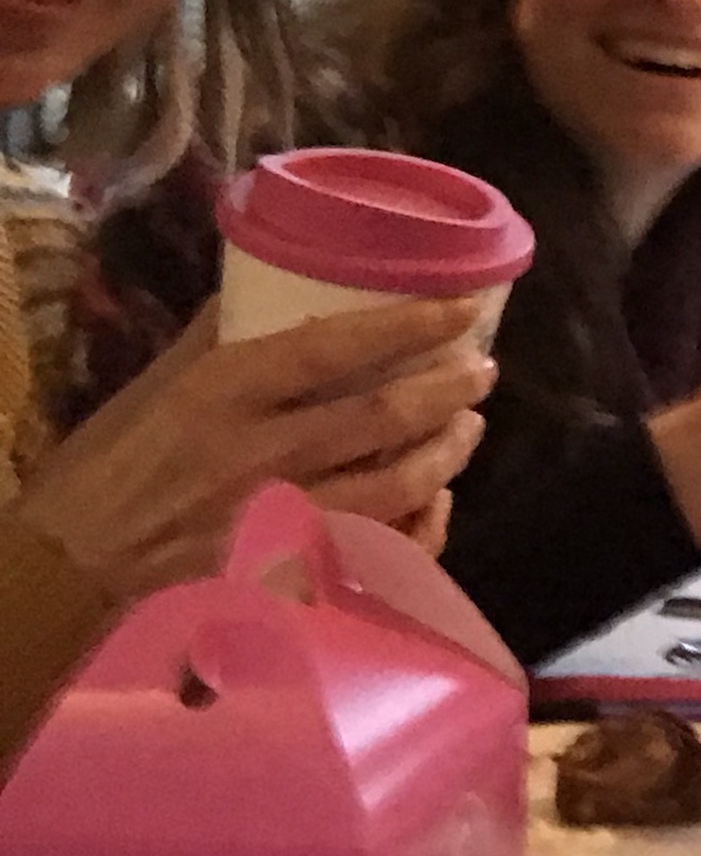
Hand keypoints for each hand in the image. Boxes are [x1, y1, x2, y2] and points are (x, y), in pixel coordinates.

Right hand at [15, 297, 492, 603]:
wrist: (65, 573)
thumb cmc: (110, 470)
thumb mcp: (155, 389)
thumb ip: (218, 338)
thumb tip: (275, 277)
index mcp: (221, 395)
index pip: (334, 348)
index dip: (410, 326)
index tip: (462, 309)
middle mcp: (256, 456)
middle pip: (383, 418)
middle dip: (448, 391)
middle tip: (481, 372)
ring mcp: (276, 522)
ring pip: (396, 485)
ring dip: (446, 455)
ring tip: (466, 429)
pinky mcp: (287, 578)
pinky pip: (380, 554)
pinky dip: (421, 527)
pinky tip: (434, 503)